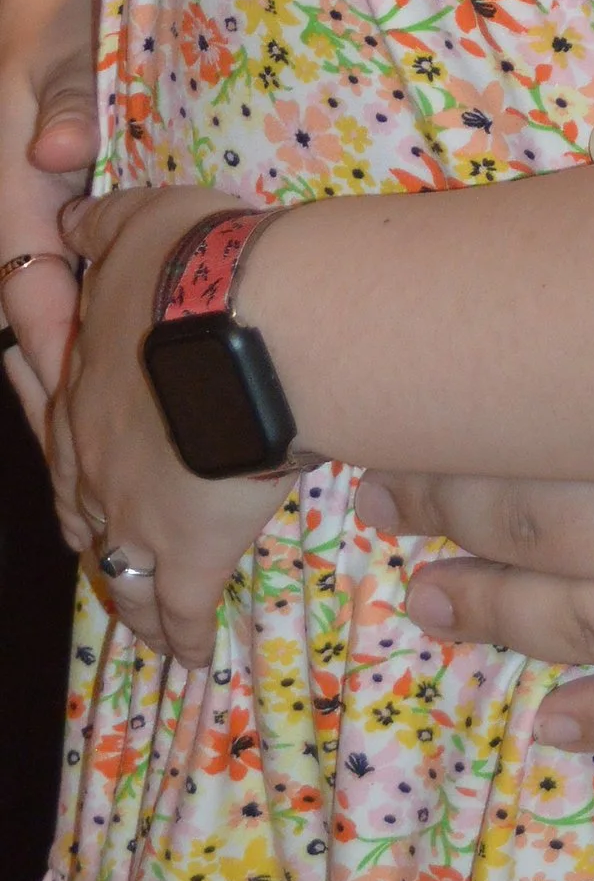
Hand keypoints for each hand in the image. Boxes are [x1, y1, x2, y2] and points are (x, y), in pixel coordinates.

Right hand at [0, 0, 103, 440]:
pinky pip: (84, 283)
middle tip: (116, 449)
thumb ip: (64, 94)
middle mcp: (25, 220)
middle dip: (74, 381)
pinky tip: (150, 360)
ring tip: (137, 431)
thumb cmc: (60, 23)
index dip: (60, 345)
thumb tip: (57, 147)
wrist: (57, 2)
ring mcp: (49, 223)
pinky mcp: (76, 220)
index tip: (88, 398)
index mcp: (16, 194)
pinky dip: (108, 321)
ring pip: (64, 309)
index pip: (29, 289)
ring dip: (92, 360)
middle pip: (42, 320)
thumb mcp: (61, 48)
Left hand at [55, 185, 295, 666]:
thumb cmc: (192, 270)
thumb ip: (104, 226)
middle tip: (109, 550)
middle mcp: (92, 464)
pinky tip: (195, 657)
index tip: (72, 465)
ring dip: (130, 598)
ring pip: (120, 571)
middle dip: (95, 534)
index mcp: (81, 390)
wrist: (247, 328)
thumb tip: (71, 223)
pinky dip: (184, 636)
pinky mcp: (188, 553)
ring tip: (146, 625)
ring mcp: (135, 515)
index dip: (67, 447)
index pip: (59, 426)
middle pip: (82, 512)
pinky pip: (181, 609)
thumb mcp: (140, 222)